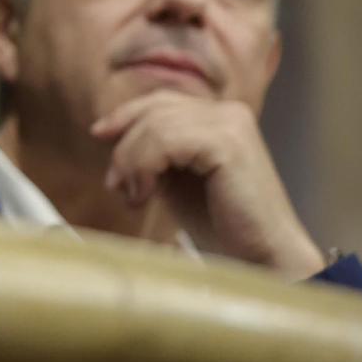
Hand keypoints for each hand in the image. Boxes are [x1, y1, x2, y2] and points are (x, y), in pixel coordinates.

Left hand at [90, 91, 326, 278]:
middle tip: (116, 185)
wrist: (262, 259)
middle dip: (125, 146)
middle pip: (153, 110)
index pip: (160, 102)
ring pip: (154, 126)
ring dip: (132, 162)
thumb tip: (107, 132)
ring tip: (134, 197)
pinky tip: (146, 195)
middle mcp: (228, 113)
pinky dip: (144, 166)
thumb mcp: (177, 177)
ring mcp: (230, 124)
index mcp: (220, 117)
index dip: (125, 117)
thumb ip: (153, 152)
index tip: (99, 136)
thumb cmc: (222, 224)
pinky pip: (165, 140)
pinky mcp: (227, 143)